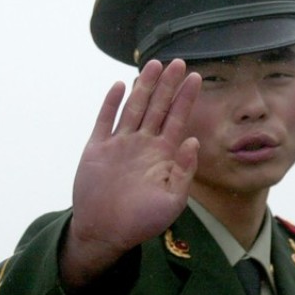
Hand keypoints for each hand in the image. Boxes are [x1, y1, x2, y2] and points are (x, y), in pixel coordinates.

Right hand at [61, 59, 201, 286]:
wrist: (105, 233)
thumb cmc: (141, 222)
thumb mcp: (173, 201)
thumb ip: (184, 171)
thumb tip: (193, 140)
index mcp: (163, 155)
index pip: (178, 119)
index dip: (186, 98)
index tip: (196, 77)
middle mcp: (143, 144)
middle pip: (158, 107)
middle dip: (168, 85)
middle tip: (179, 62)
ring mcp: (120, 144)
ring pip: (134, 107)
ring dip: (144, 86)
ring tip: (154, 64)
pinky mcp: (97, 148)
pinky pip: (105, 120)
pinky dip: (112, 102)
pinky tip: (120, 85)